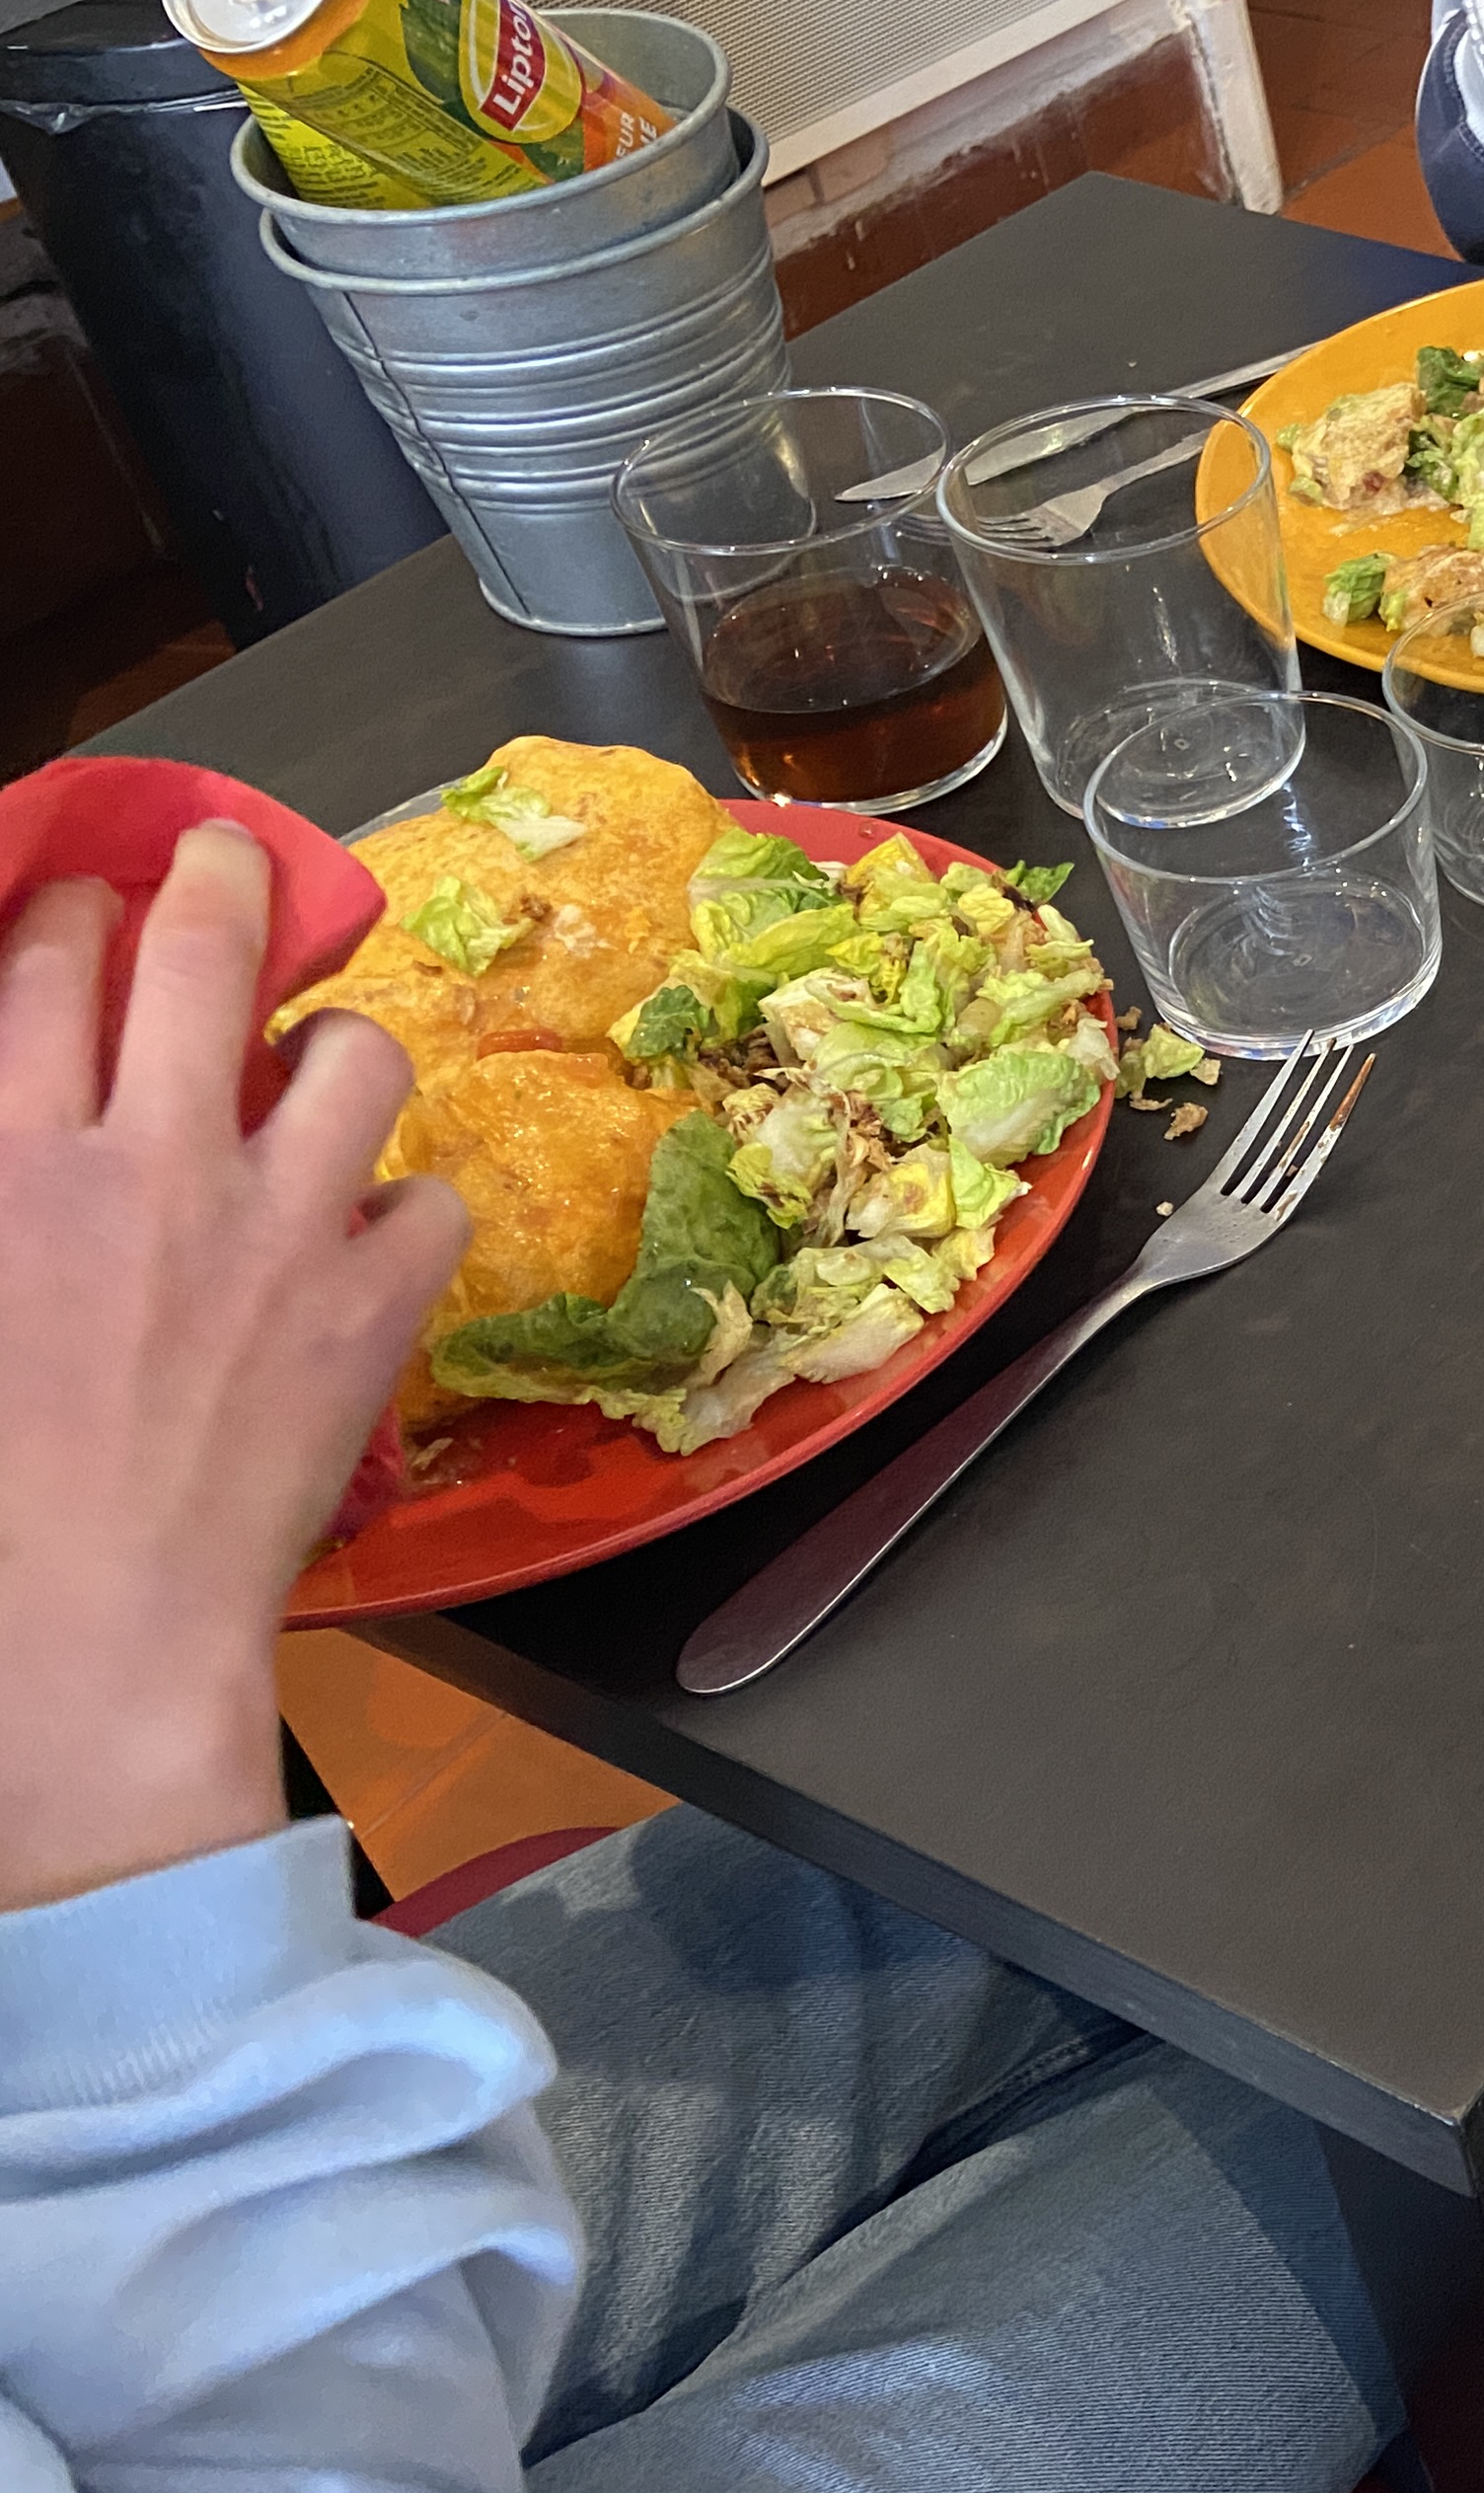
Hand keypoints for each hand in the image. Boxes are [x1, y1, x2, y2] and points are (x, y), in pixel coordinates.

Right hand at [0, 825, 465, 1912]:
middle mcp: (146, 1161)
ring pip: (355, 1056)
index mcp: (5, 1159)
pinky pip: (433, 1205)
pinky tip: (382, 1231)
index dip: (74, 909)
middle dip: (220, 874)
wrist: (82, 1635)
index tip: (89, 900)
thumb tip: (34, 1128)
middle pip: (201, 949)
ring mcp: (276, 1228)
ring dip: (340, 1043)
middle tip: (232, 857)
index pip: (41, 965)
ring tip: (324, 1059)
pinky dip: (412, 1211)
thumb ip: (4, 1178)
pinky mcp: (371, 1308)